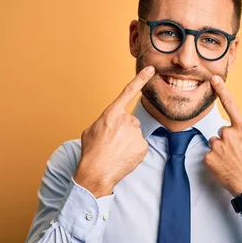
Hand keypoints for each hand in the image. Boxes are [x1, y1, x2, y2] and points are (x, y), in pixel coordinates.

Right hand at [74, 66, 154, 196]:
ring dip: (128, 141)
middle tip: (113, 143)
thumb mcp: (91, 130)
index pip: (128, 92)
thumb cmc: (91, 152)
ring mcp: (135, 133)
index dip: (140, 79)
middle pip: (130, 121)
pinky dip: (134, 151)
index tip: (150, 69)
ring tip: (116, 151)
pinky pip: (140, 145)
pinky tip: (124, 157)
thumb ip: (103, 121)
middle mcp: (125, 120)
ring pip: (135, 134)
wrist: (96, 173)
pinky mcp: (142, 146)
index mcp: (111, 114)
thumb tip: (110, 123)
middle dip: (124, 130)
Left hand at [204, 75, 241, 200]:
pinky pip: (210, 156)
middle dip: (227, 140)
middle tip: (237, 154)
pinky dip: (215, 162)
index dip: (222, 90)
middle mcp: (228, 134)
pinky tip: (225, 169)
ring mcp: (217, 146)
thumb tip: (241, 137)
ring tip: (232, 163)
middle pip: (222, 131)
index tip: (214, 79)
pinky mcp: (208, 158)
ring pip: (215, 143)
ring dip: (220, 150)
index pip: (231, 105)